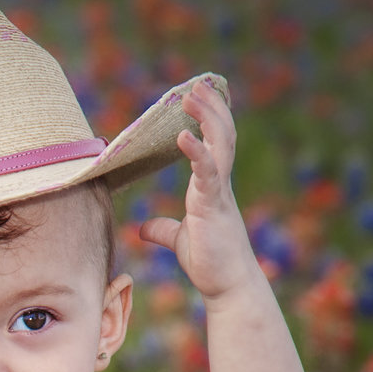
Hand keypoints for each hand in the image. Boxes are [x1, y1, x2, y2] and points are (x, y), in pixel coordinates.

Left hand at [137, 81, 261, 301]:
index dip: (211, 119)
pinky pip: (207, 172)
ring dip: (207, 117)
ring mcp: (218, 192)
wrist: (227, 285)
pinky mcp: (213, 206)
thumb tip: (145, 228)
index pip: (215, 143)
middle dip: (210, 108)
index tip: (200, 96)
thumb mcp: (180, 239)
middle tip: (195, 85)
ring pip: (220, 144)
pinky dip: (197, 151)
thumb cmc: (209, 261)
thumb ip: (164, 229)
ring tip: (191, 96)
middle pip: (221, 134)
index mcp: (212, 187)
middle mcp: (219, 184)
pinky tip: (183, 136)